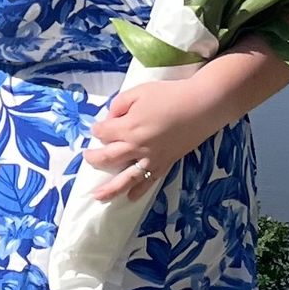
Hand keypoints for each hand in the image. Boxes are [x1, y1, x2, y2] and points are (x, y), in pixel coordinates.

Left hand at [83, 72, 218, 202]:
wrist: (201, 106)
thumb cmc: (169, 95)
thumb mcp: (138, 91)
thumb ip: (119, 105)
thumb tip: (111, 119)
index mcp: (127, 128)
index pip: (102, 133)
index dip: (97, 128)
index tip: (98, 126)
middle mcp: (136, 147)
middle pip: (107, 157)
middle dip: (94, 158)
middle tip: (87, 157)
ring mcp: (151, 159)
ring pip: (125, 178)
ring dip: (110, 188)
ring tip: (97, 197)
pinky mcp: (165, 163)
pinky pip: (148, 181)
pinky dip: (138, 191)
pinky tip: (130, 197)